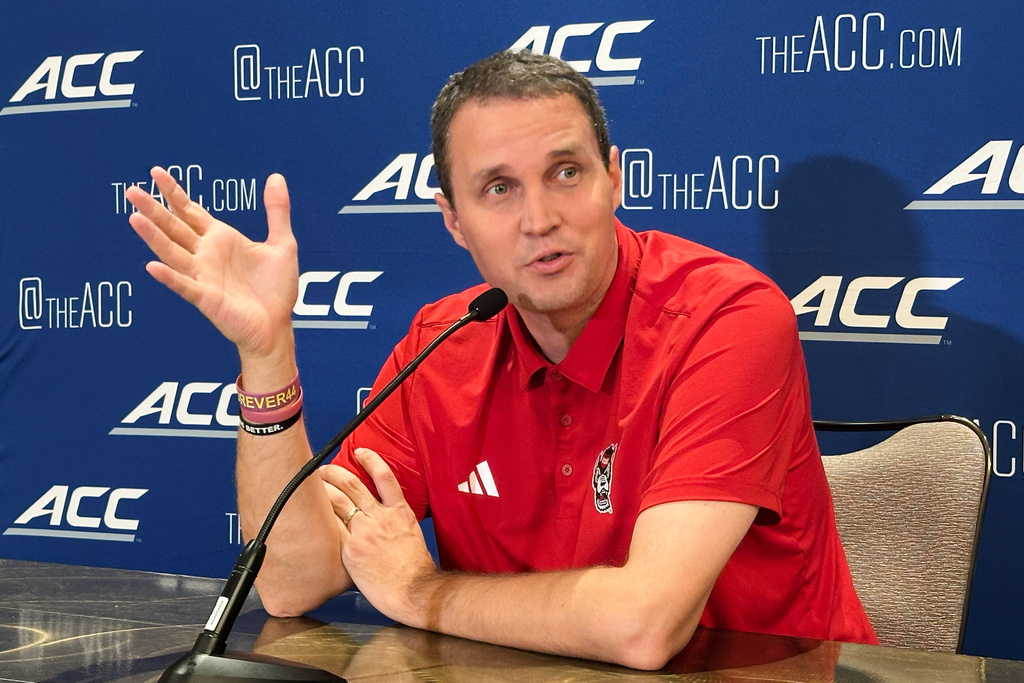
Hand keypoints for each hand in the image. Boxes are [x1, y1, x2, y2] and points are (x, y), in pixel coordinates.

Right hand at [126, 167, 298, 358]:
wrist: (277, 326)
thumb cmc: (276, 289)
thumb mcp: (282, 244)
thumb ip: (277, 211)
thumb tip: (277, 177)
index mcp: (221, 239)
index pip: (190, 211)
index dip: (173, 192)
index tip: (155, 172)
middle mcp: (206, 255)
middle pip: (174, 227)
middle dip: (154, 209)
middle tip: (131, 191)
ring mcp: (203, 276)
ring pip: (172, 252)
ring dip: (153, 237)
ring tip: (134, 218)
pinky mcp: (206, 298)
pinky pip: (185, 286)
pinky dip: (169, 277)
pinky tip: (152, 266)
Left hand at [319, 449, 437, 627]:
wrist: (414, 590)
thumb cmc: (415, 570)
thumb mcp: (412, 535)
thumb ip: (396, 523)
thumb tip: (384, 521)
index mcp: (399, 512)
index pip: (384, 476)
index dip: (371, 460)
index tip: (361, 452)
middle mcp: (381, 517)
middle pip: (353, 485)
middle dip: (335, 472)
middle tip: (325, 468)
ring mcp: (364, 532)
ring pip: (338, 501)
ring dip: (323, 489)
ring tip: (312, 486)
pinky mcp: (351, 549)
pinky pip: (332, 528)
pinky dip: (321, 519)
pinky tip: (311, 516)